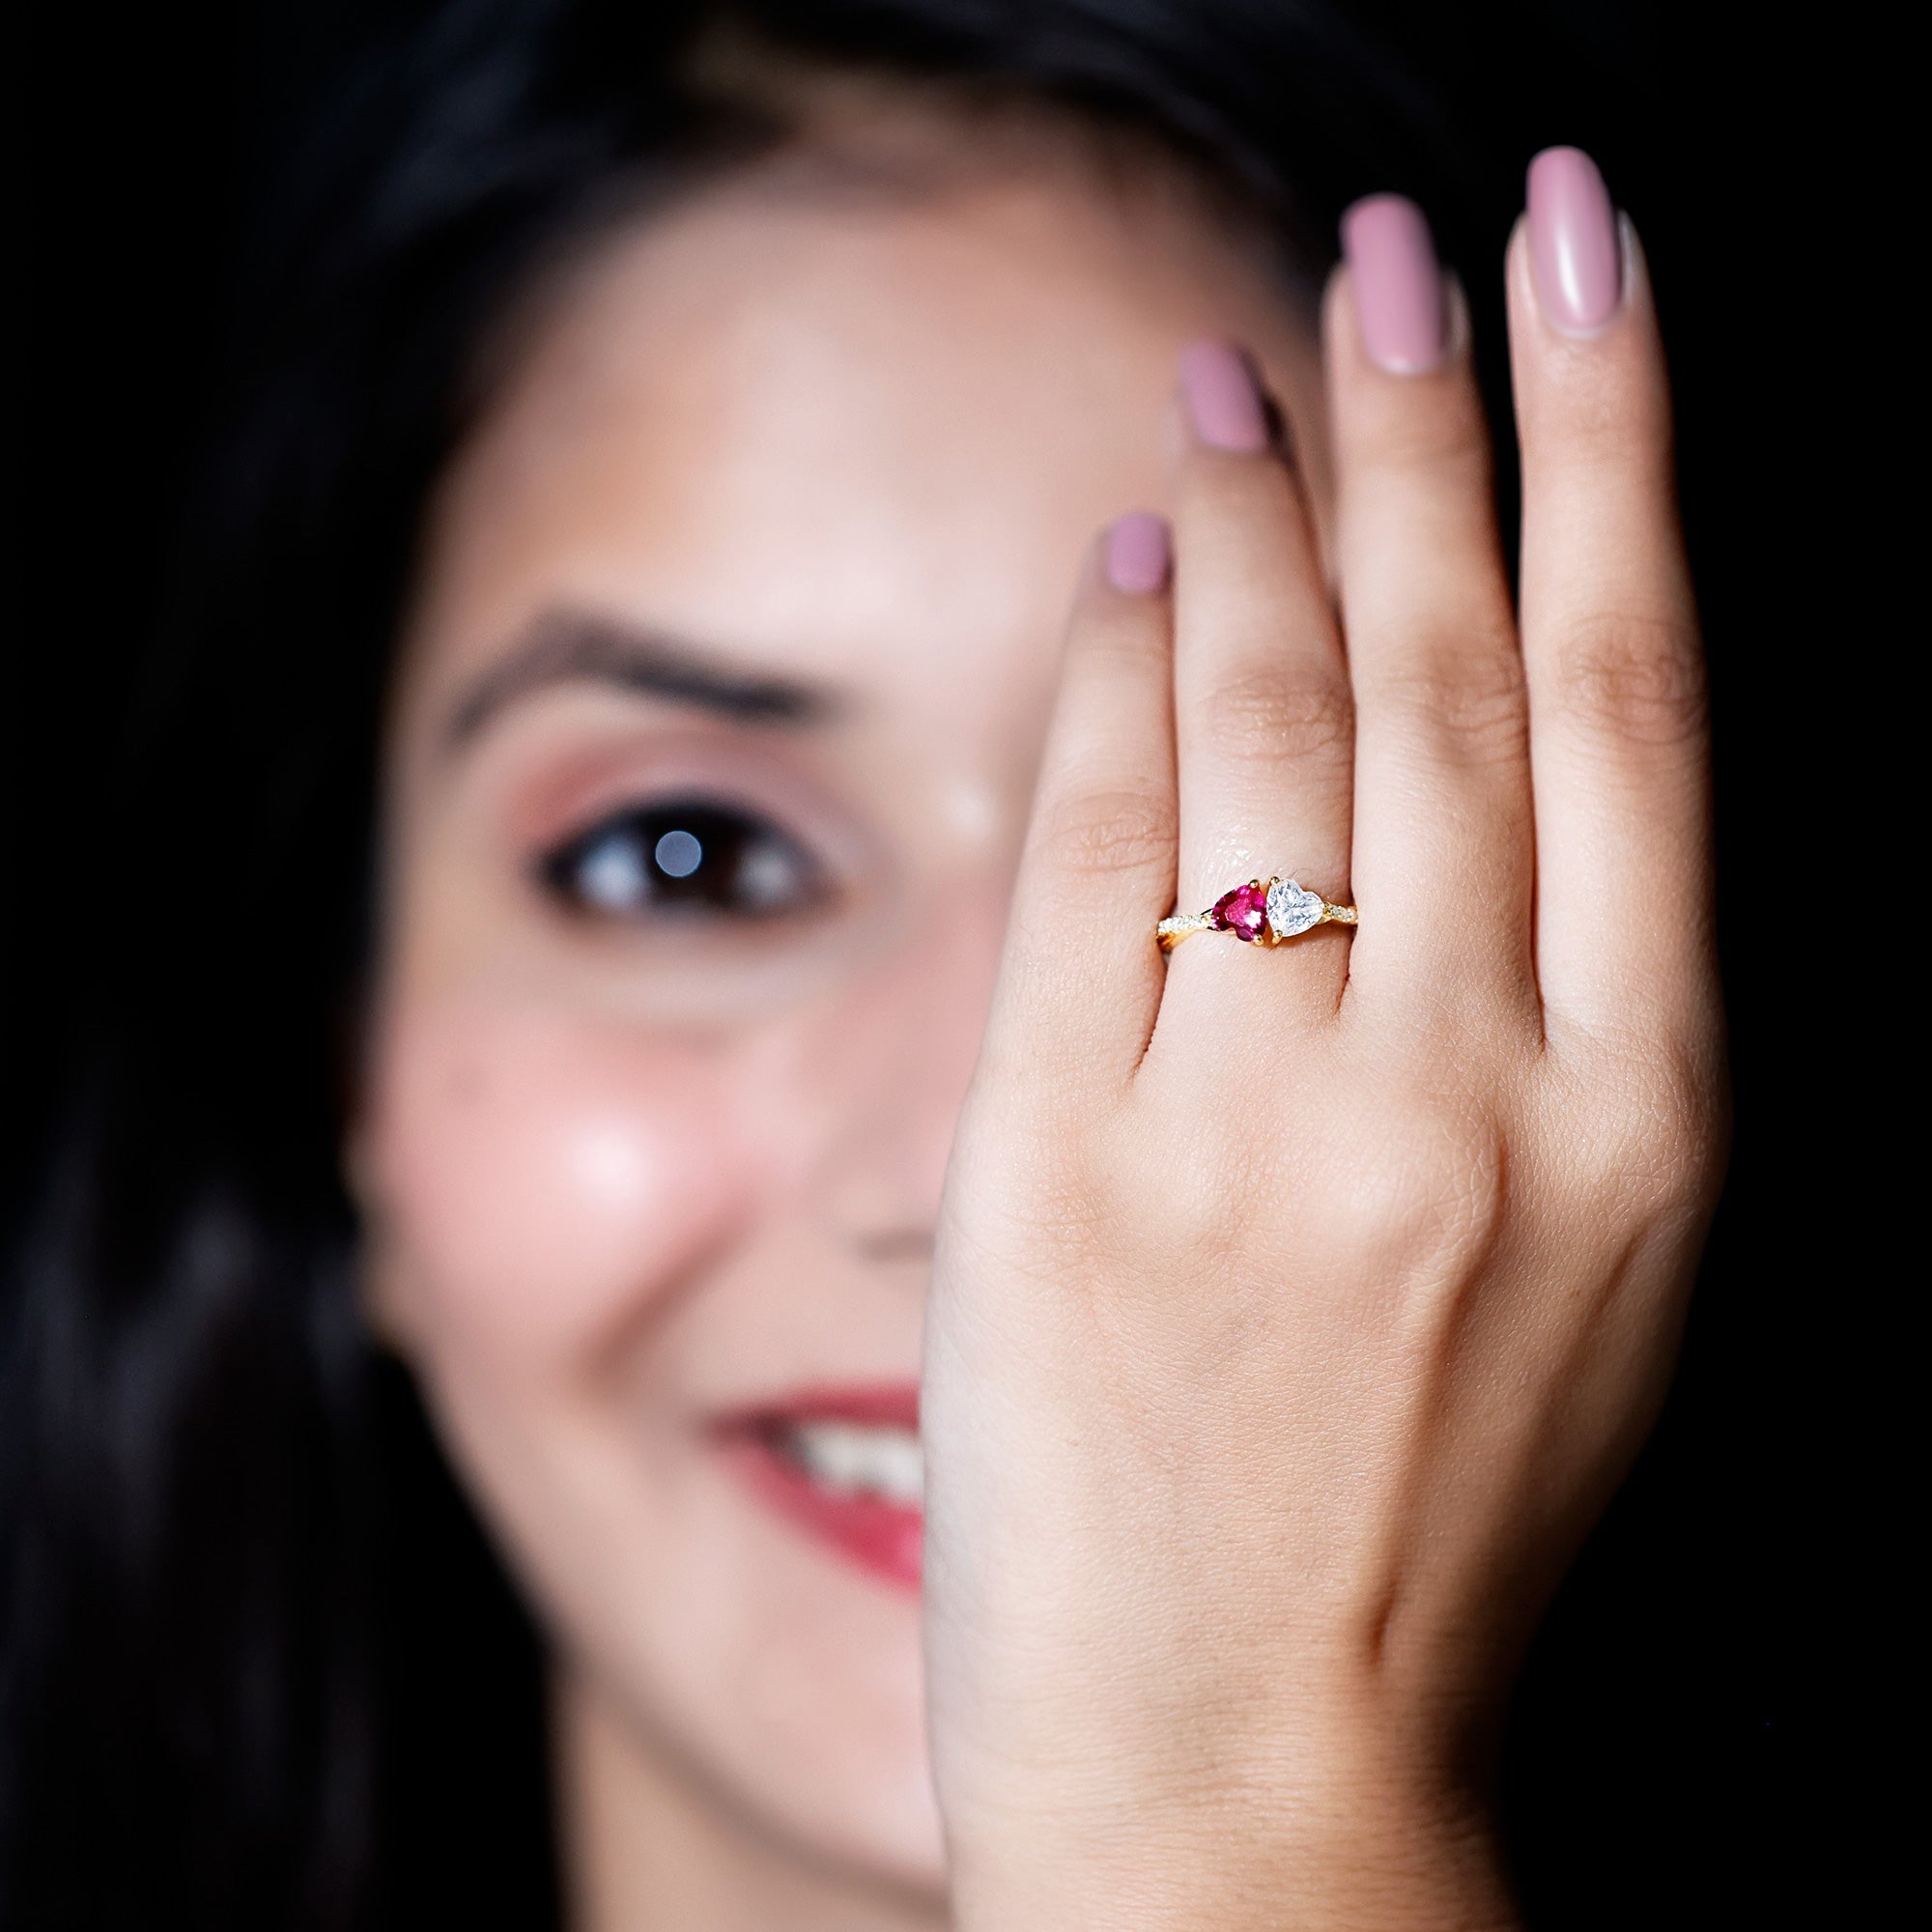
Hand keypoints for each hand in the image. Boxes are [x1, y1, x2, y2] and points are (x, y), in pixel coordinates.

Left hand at [922, 170, 1724, 1930]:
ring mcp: (1260, 1128)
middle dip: (1439, 423)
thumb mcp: (1584, 1265)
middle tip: (1412, 242)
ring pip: (1275, 731)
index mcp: (1643, 1117)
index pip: (1628, 703)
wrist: (1263, 1784)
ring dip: (1266, 517)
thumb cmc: (1436, 1529)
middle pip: (1454, 670)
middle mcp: (1470, 1091)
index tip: (1587, 273)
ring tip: (1255, 360)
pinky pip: (1099, 862)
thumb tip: (1432, 745)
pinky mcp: (1065, 1174)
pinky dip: (1116, 687)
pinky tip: (1135, 562)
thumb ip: (1533, 1008)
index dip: (1613, 455)